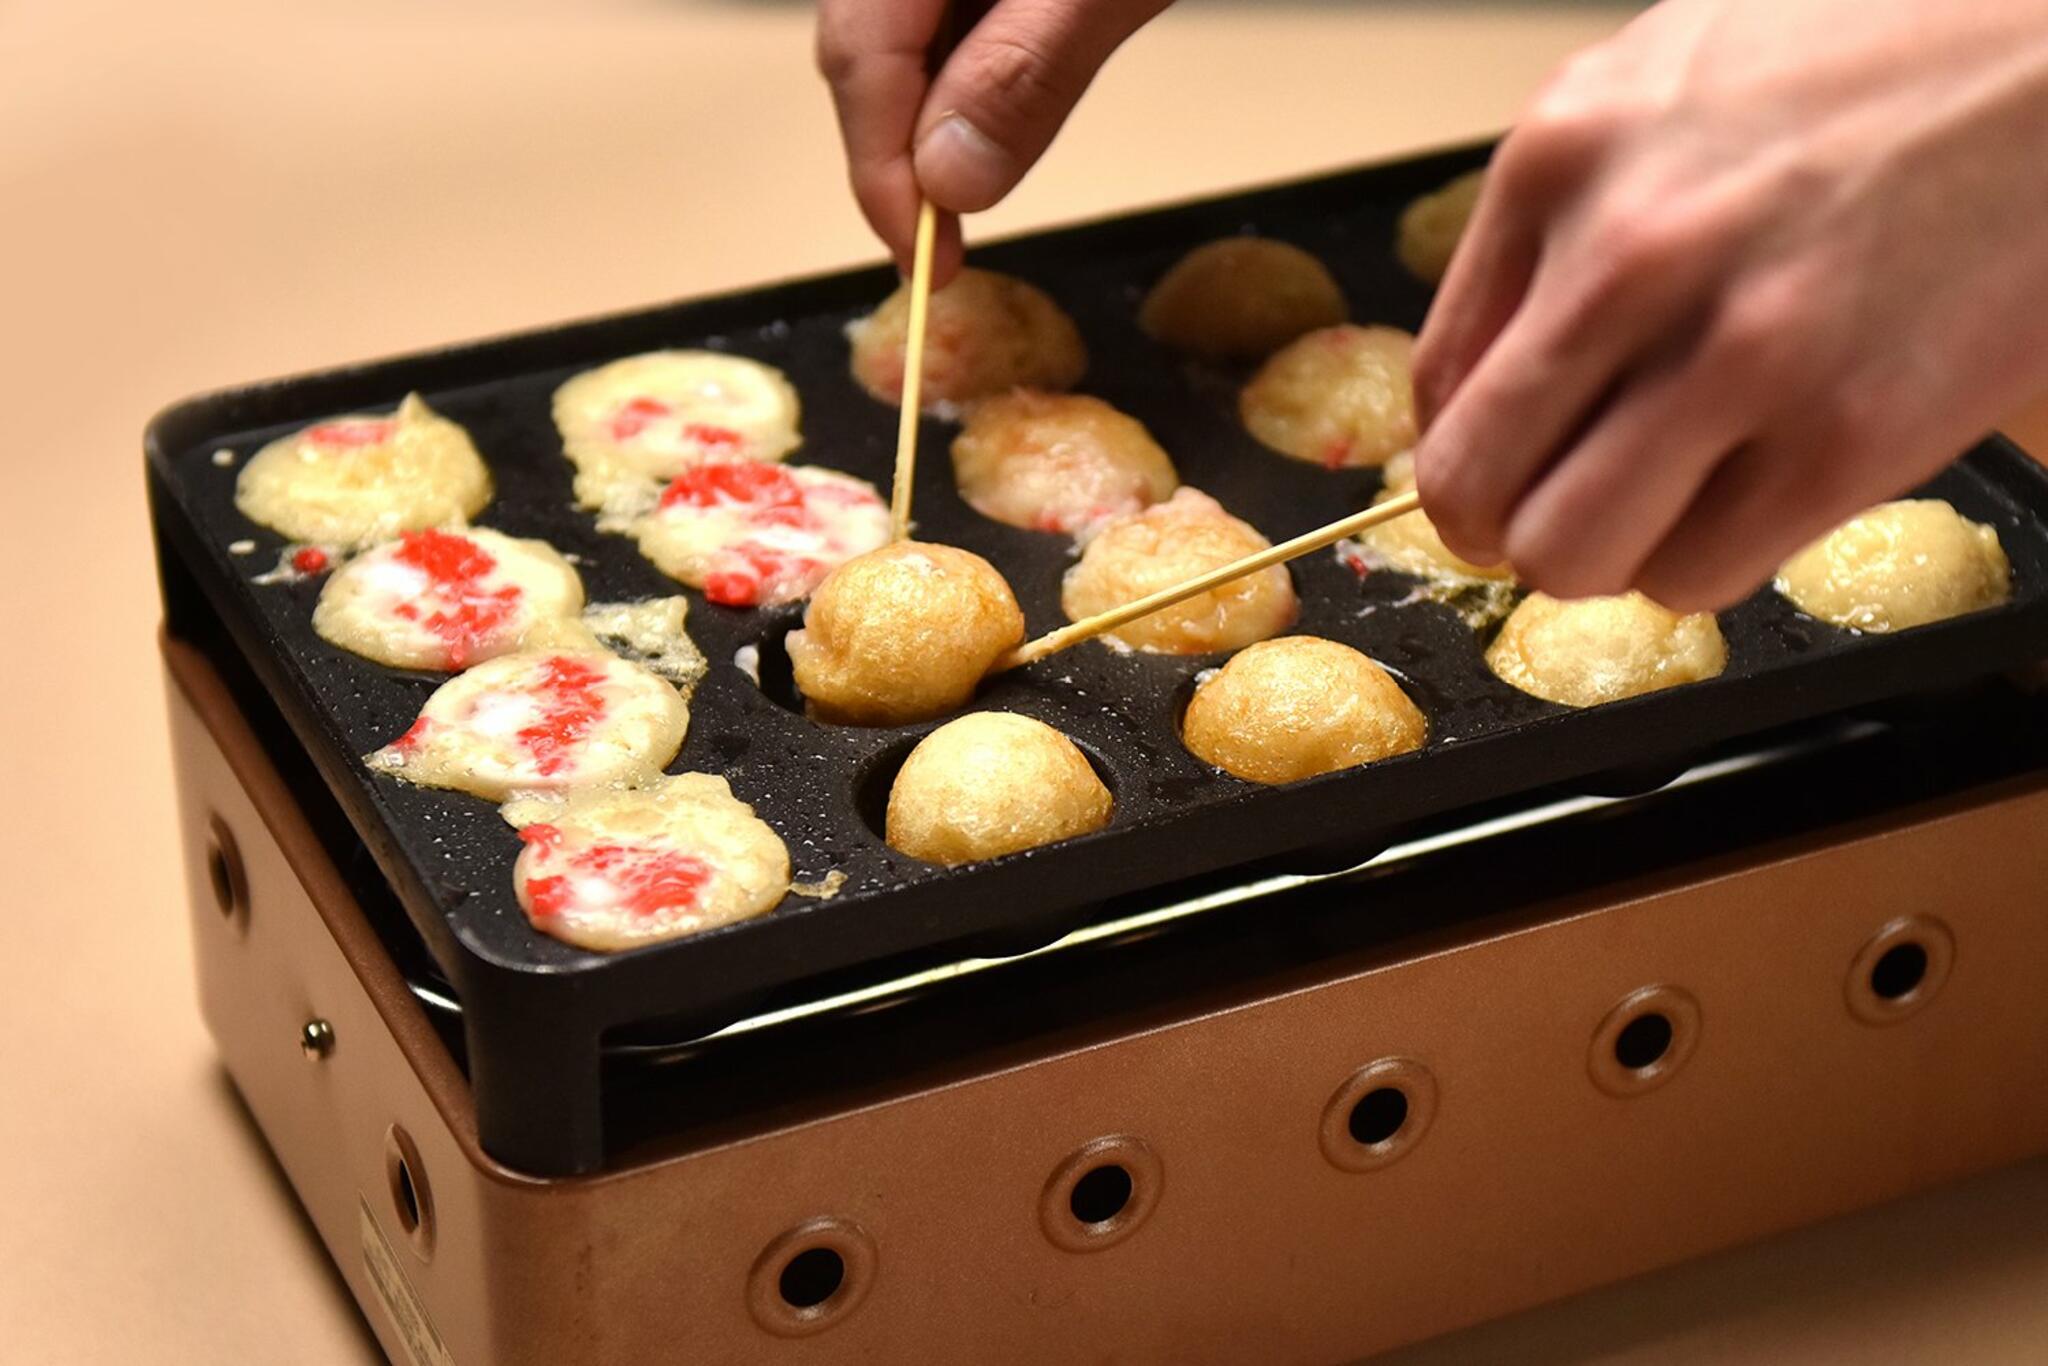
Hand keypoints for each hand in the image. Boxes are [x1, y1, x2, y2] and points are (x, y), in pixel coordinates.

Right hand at [817, 0, 1172, 282]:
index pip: (859, 56)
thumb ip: (1025, 71)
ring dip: (926, 121)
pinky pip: (934, 17)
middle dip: (895, 158)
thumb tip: (950, 180)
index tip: (921, 263)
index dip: (880, 172)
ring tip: (962, 200)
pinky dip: (956, 75)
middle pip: (863, 50)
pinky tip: (989, 116)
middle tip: (936, 252)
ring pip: (894, 39)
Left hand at [1412, 0, 2047, 609]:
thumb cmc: (1879, 56)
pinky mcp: (1847, 437)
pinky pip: (1695, 578)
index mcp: (1561, 159)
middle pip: (1475, 489)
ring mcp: (1739, 354)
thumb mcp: (1668, 84)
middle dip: (1507, 525)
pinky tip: (1754, 492)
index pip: (1437, 383)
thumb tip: (1492, 375)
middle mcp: (1628, 260)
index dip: (1468, 450)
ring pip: (1571, 557)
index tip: (1507, 466)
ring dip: (1604, 556)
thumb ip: (1562, 217)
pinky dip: (1705, 562)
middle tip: (1562, 514)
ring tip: (1667, 502)